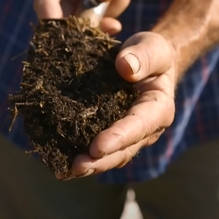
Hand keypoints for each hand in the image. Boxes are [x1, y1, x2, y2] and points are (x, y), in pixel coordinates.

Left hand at [57, 32, 176, 179]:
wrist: (145, 61)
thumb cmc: (150, 53)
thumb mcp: (153, 46)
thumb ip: (143, 55)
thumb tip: (125, 67)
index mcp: (158, 108)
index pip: (139, 125)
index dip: (118, 138)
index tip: (97, 147)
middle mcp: (145, 129)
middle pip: (124, 151)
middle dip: (100, 161)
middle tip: (76, 167)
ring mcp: (128, 136)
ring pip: (110, 157)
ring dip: (89, 166)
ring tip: (65, 172)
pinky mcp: (111, 136)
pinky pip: (98, 151)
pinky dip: (81, 158)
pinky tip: (60, 165)